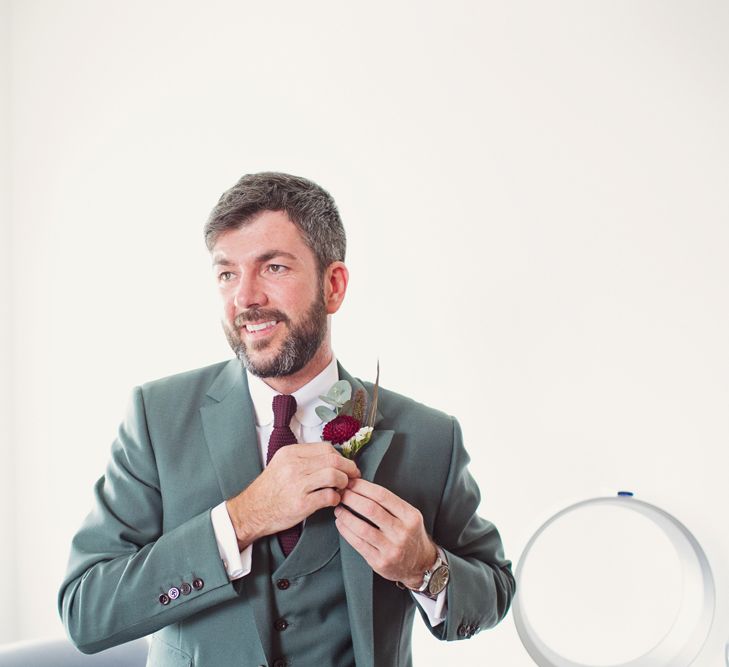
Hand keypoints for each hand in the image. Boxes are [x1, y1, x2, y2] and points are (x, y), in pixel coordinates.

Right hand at [226, 443, 359, 549]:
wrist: (251, 511)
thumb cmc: (269, 489)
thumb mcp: (281, 464)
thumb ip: (303, 458)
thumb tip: (331, 458)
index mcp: (290, 453)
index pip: (325, 448)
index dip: (341, 456)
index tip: (346, 464)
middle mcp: (294, 466)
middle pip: (333, 460)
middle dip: (349, 468)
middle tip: (353, 476)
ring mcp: (297, 485)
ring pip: (334, 475)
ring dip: (344, 483)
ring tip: (342, 488)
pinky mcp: (301, 504)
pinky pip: (329, 496)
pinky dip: (336, 498)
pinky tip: (333, 501)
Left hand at [334, 478, 436, 588]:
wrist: (420, 564)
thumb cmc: (410, 535)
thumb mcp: (409, 516)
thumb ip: (390, 504)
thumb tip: (361, 488)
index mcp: (410, 516)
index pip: (383, 496)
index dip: (363, 487)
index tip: (351, 483)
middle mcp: (402, 532)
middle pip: (371, 510)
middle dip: (351, 498)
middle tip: (341, 493)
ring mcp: (391, 549)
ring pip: (362, 528)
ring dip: (346, 515)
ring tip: (339, 508)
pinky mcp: (380, 562)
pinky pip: (358, 544)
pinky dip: (346, 531)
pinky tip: (341, 523)